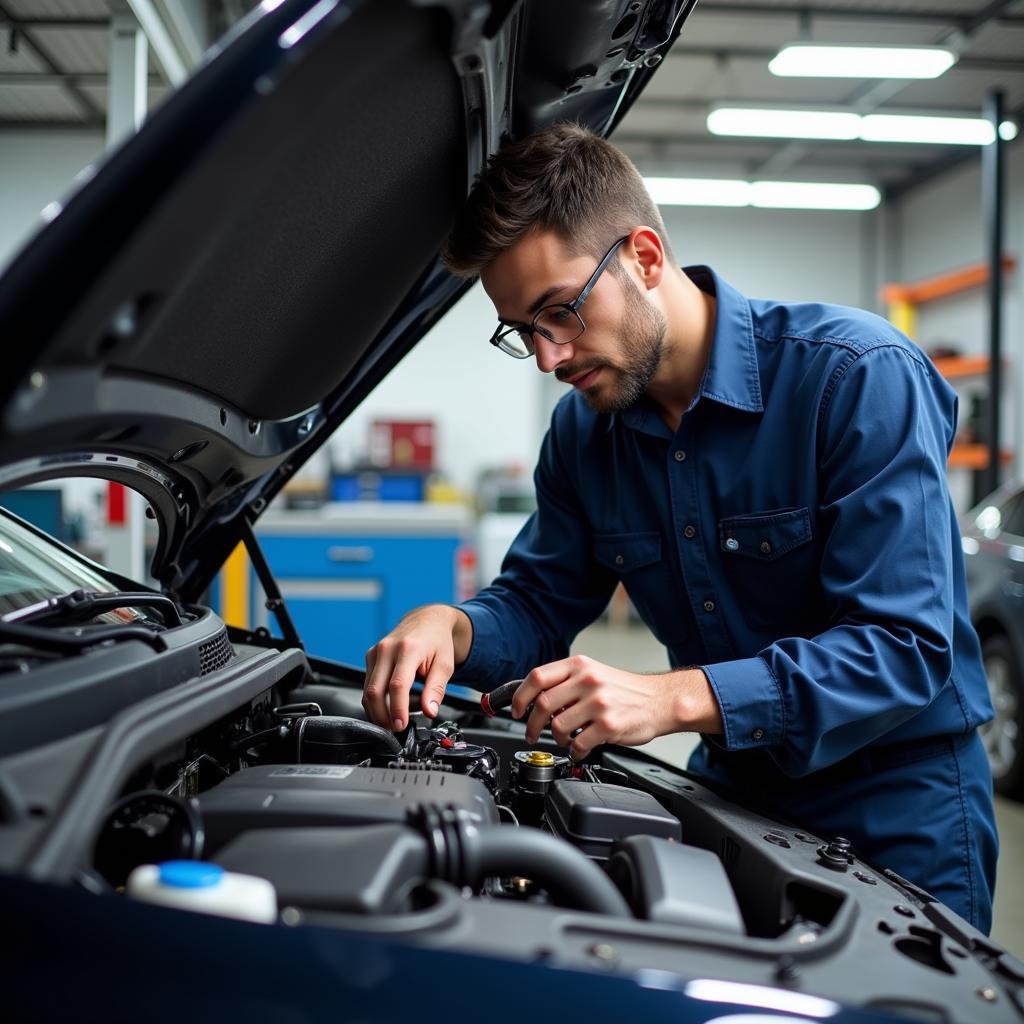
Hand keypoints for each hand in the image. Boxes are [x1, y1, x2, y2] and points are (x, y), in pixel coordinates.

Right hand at [363, 605, 472, 730]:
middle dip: (383, 716)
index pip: (397, 685)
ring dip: (380, 709)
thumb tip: (430, 711)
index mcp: (408, 648)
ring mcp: (375, 652)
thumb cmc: (437, 642)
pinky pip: (368, 685)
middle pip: (375, 691)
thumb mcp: (445, 665)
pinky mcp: (370, 657)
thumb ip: (436, 689)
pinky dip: (379, 699)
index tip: (401, 724)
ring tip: (401, 712)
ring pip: (368, 691)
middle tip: (397, 727)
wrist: (427, 620)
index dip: (397, 709)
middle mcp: (387, 649)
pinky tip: (394, 701)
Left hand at [510, 655, 722, 759]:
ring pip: (557, 726)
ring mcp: (598, 703)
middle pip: (542, 704)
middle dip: (531, 725)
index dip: (520, 696)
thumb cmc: (625, 690)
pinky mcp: (608, 725)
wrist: (661, 700)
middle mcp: (588, 680)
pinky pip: (578, 744)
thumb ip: (566, 681)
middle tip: (532, 734)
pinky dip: (574, 751)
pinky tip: (579, 750)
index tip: (516, 711)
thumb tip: (532, 699)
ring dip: (555, 739)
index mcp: (580, 665)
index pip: (537, 677)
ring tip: (564, 741)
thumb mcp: (593, 673)